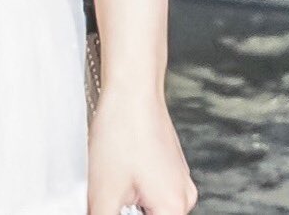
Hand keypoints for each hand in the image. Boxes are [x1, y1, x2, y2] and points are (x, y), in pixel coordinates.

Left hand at [88, 78, 196, 214]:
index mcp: (174, 208)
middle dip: (127, 213)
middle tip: (110, 195)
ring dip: (130, 204)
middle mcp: (184, 196)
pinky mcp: (170, 165)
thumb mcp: (104, 192)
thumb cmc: (123, 127)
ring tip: (113, 181)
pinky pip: (153, 189)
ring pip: (151, 207)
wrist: (132, 86)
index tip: (112, 208)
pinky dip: (134, 188)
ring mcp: (179, 179)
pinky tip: (119, 169)